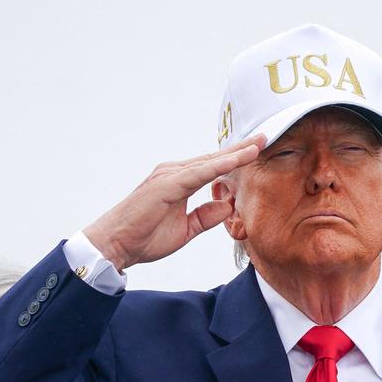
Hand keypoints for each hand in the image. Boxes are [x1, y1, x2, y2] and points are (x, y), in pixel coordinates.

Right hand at [82, 135, 264, 270]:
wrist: (116, 244)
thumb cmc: (144, 237)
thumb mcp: (186, 229)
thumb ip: (206, 216)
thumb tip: (227, 207)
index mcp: (179, 182)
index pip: (214, 167)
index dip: (236, 159)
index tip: (258, 150)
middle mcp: (174, 173)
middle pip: (214, 158)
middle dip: (241, 149)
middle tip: (265, 137)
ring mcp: (169, 176)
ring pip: (209, 162)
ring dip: (235, 154)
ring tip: (258, 144)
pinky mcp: (166, 185)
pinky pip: (199, 173)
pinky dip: (219, 166)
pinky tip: (236, 160)